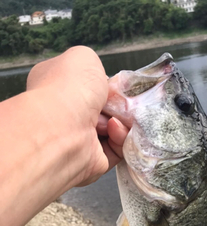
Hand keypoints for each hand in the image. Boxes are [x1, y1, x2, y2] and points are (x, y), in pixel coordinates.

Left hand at [26, 46, 127, 186]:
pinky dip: (120, 138)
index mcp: (58, 89)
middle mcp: (65, 115)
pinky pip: (117, 149)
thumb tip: (101, 83)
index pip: (86, 88)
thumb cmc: (69, 88)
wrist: (64, 127)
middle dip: (117, 107)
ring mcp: (78, 139)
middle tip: (122, 104)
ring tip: (114, 119)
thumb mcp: (84, 58)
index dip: (104, 86)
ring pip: (113, 131)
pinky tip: (113, 129)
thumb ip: (94, 67)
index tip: (117, 87)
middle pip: (104, 110)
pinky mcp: (93, 160)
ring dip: (120, 122)